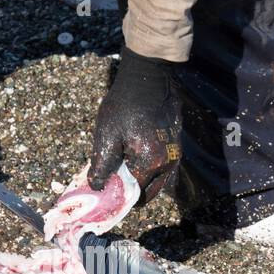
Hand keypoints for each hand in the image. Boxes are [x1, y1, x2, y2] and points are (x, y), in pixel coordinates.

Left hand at [88, 48, 182, 203]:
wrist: (148, 76)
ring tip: (124, 167)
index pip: (136, 195)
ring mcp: (175, 152)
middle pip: (150, 191)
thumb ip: (102, 165)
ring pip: (159, 179)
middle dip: (133, 191)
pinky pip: (164, 165)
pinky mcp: (176, 143)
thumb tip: (97, 186)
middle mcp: (169, 162)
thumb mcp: (107, 135)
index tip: (108, 191)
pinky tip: (134, 154)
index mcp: (151, 163)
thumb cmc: (125, 104)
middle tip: (115, 183)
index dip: (120, 196)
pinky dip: (150, 167)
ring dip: (142, 179)